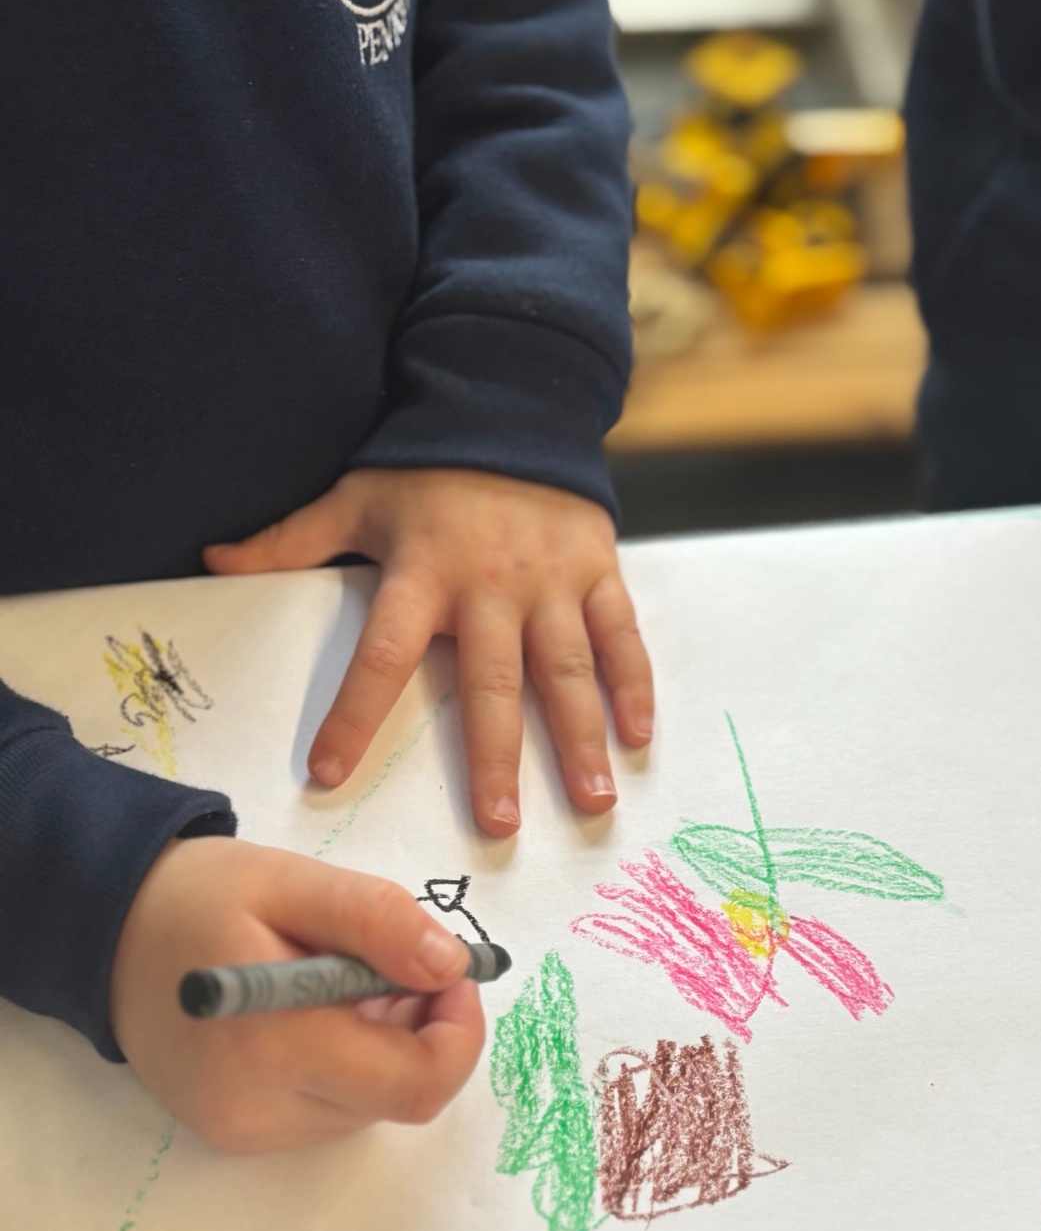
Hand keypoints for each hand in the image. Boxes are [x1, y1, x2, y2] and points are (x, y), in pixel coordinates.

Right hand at [110, 837, 484, 1153]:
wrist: (105, 930)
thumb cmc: (199, 897)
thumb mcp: (293, 881)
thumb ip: (376, 920)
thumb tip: (451, 967)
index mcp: (276, 1046)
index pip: (416, 1085)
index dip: (457, 1033)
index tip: (451, 971)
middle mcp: (260, 1109)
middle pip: (399, 1097)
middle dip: (423, 1030)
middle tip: (396, 962)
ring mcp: (244, 1130)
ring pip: (369, 1105)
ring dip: (385, 1045)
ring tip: (341, 977)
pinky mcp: (236, 1133)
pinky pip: (329, 1109)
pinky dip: (347, 1062)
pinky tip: (314, 1010)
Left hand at [204, 468, 653, 835]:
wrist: (513, 404)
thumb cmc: (427, 468)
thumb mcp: (354, 496)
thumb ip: (290, 538)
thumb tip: (212, 560)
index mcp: (422, 572)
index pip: (382, 655)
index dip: (354, 714)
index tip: (329, 772)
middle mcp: (490, 585)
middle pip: (490, 683)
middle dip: (495, 759)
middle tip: (499, 826)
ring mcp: (551, 581)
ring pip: (566, 670)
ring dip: (579, 738)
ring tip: (590, 800)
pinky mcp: (598, 571)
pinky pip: (620, 636)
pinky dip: (632, 685)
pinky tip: (637, 738)